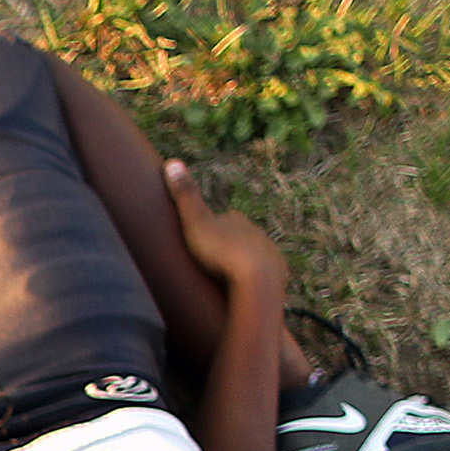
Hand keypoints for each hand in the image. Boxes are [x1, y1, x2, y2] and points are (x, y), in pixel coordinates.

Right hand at [163, 159, 286, 298]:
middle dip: (229, 245)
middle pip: (241, 236)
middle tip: (211, 260)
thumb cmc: (222, 251)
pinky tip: (244, 288)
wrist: (256, 280)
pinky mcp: (278, 273)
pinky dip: (254, 279)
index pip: (225, 218)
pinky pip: (264, 274)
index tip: (200, 236)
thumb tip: (171, 161)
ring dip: (242, 263)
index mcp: (237, 220)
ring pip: (254, 255)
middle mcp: (257, 232)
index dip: (212, 227)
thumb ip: (185, 195)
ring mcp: (270, 253)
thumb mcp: (196, 222)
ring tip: (226, 278)